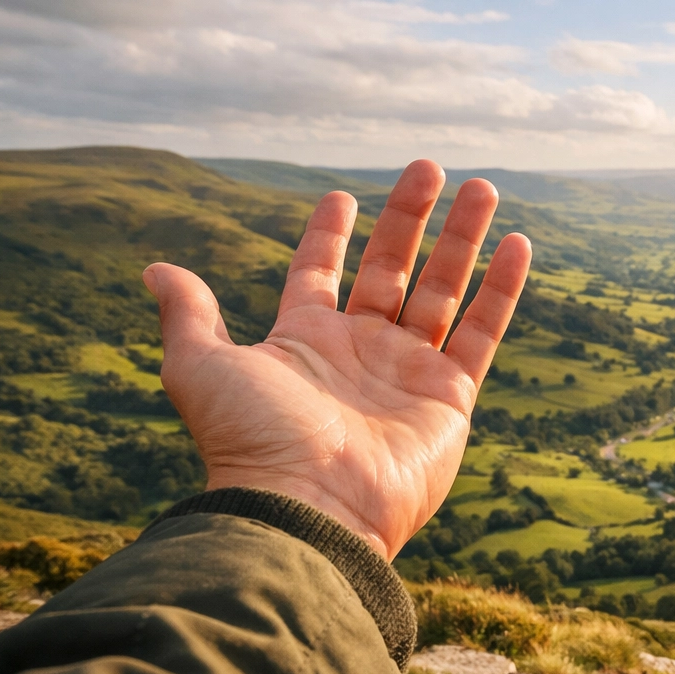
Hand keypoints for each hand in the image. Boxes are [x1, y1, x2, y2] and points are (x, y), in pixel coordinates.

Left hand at [142, 160, 530, 559]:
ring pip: (444, 289)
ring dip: (463, 239)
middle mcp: (360, 351)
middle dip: (411, 217)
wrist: (310, 506)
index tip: (343, 197)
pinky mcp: (450, 396)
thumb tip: (155, 269)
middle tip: (429, 167)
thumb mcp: (202, 367)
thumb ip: (190, 314)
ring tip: (482, 187)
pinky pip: (483, 332)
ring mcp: (409, 372)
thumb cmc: (253, 440)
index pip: (321, 273)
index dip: (329, 235)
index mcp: (305, 340)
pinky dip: (503, 289)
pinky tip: (519, 245)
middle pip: (392, 268)